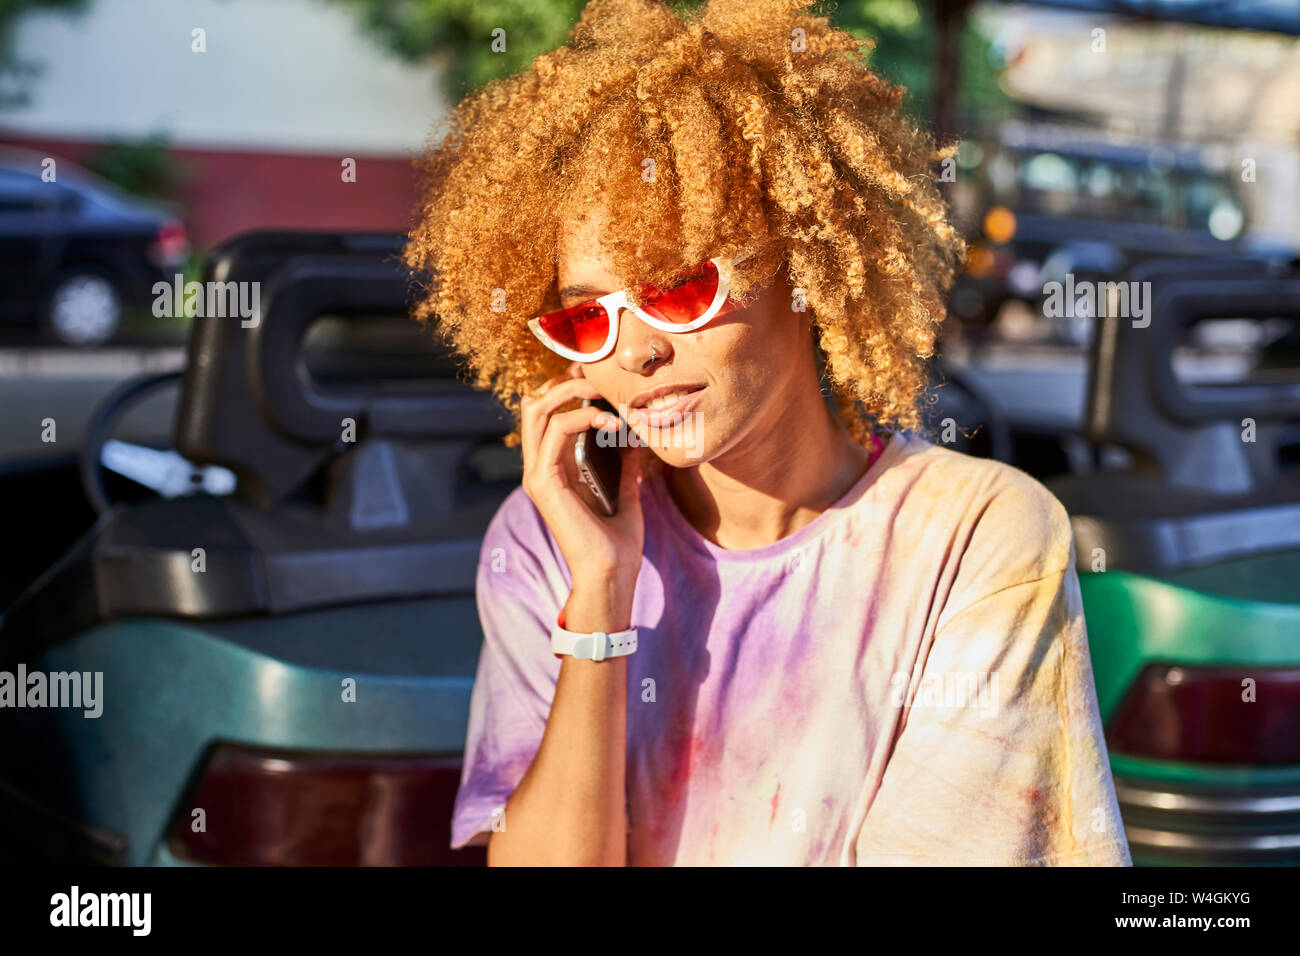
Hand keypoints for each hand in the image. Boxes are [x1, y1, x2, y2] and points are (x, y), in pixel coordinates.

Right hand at [519, 364, 650, 601]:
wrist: (612, 574)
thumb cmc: (618, 542)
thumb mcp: (625, 493)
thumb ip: (625, 465)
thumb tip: (636, 438)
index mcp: (555, 470)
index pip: (547, 416)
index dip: (566, 390)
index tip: (599, 380)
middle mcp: (540, 469)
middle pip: (534, 405)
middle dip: (563, 382)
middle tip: (595, 376)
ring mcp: (537, 474)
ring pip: (536, 409)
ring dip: (569, 392)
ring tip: (601, 392)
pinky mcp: (543, 482)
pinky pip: (555, 430)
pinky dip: (580, 416)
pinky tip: (607, 421)